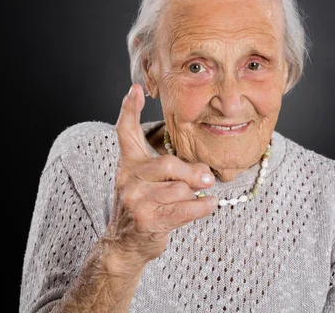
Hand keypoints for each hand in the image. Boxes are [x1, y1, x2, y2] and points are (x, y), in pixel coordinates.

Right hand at [103, 84, 217, 267]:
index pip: (125, 132)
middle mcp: (127, 179)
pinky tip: (209, 205)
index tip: (135, 90)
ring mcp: (135, 201)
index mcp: (128, 163)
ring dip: (194, 195)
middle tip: (207, 178)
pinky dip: (202, 207)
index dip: (129, 110)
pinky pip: (185, 209)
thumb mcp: (146, 180)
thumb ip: (169, 167)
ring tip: (195, 198)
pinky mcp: (147, 221)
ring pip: (179, 189)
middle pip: (168, 165)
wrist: (125, 244)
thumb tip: (205, 172)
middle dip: (192, 173)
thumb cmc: (144, 206)